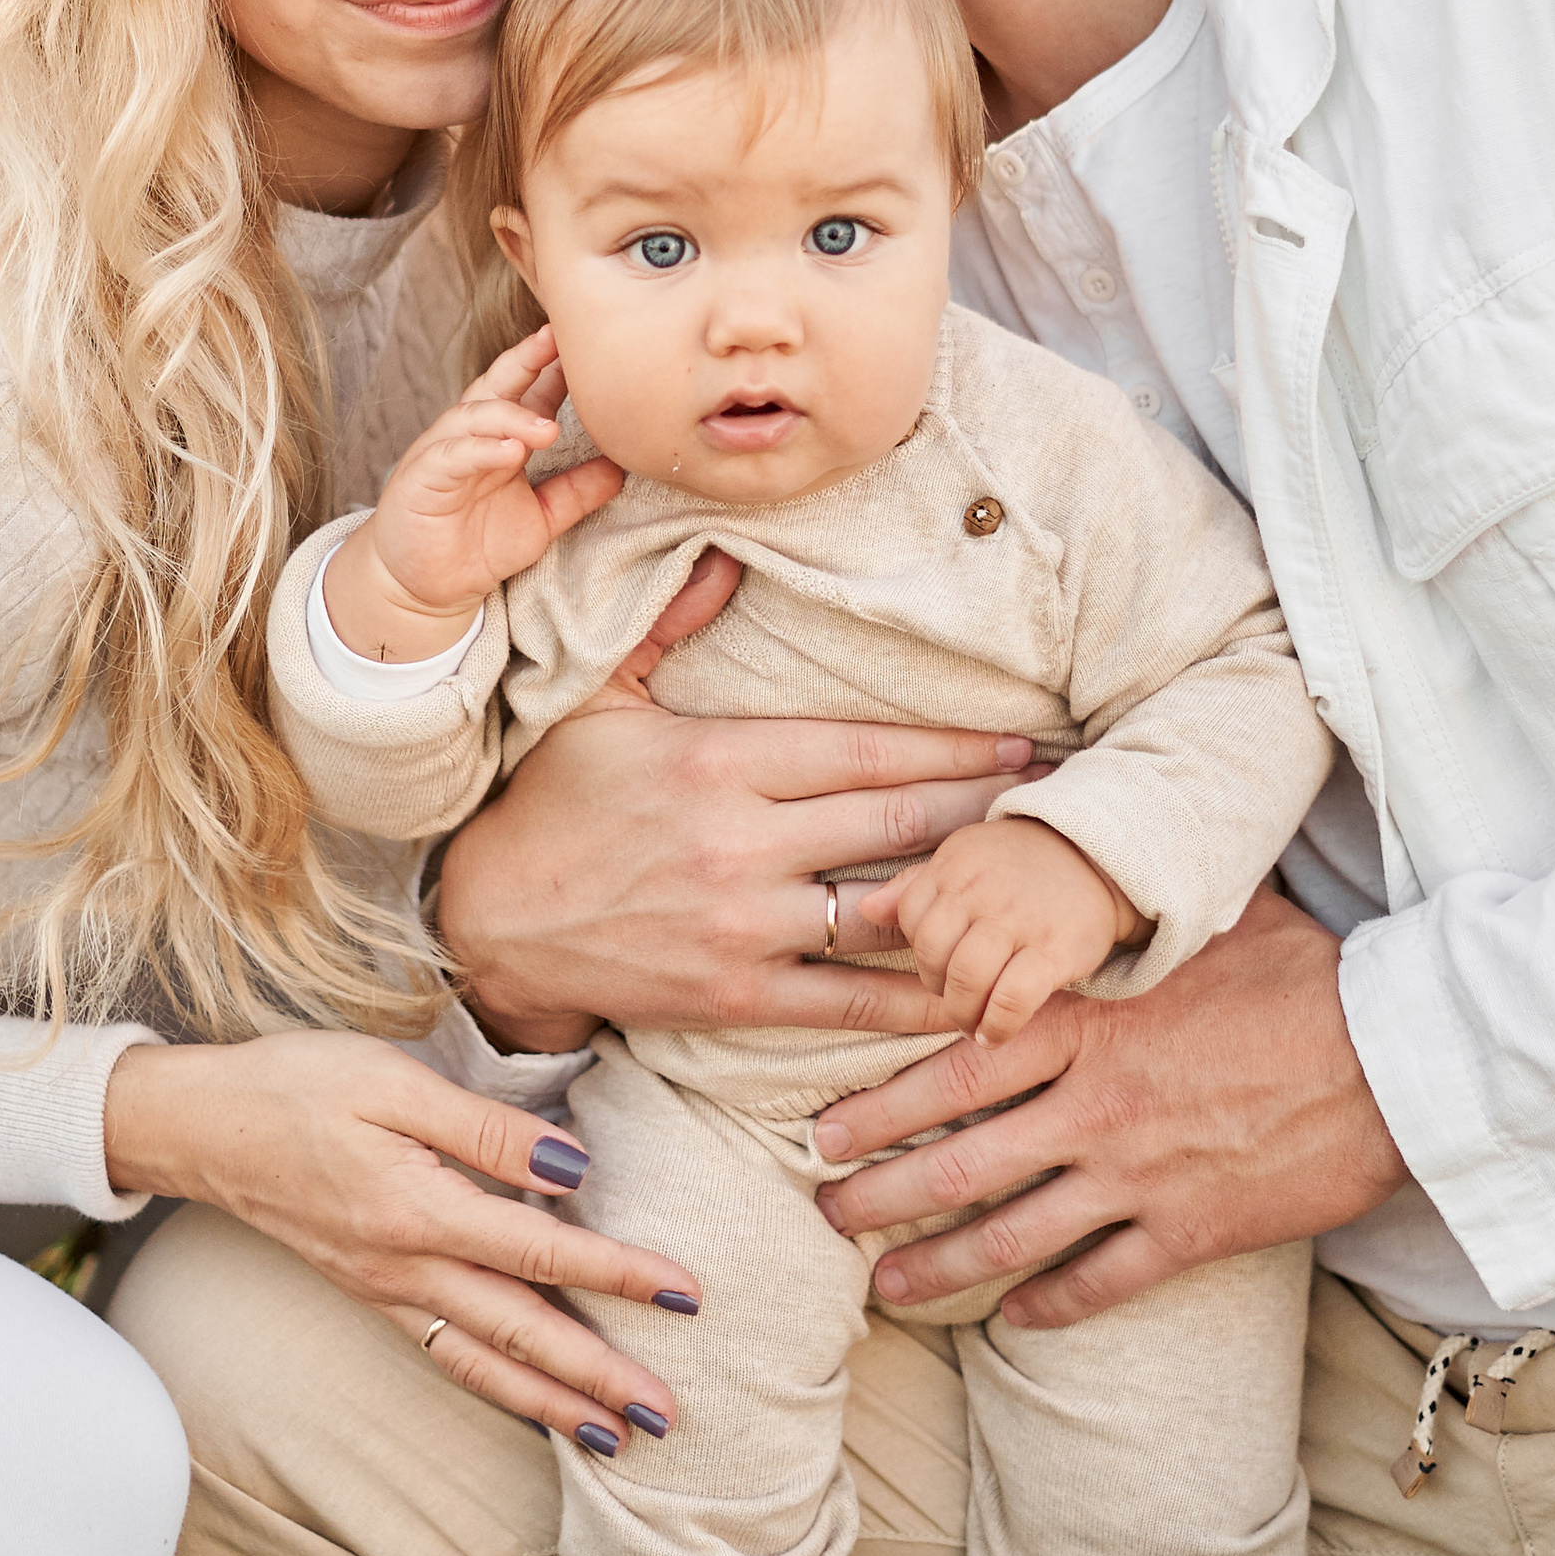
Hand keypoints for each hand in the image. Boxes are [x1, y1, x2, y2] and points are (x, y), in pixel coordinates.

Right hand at [104, 1029, 695, 1451]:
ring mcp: (385, 1290)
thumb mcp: (392, 1080)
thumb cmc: (298, 1086)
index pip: (541, 1251)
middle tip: (669, 1416)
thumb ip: (487, 1128)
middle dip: (597, 1378)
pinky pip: (446, 1355)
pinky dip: (497, 1390)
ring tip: (617, 1439)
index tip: (685, 1296)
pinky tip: (533, 1405)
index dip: (618, 1274)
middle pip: (520, 1333)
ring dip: (553, 1404)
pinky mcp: (372, 1294)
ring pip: (484, 1362)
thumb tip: (572, 1167)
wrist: (202, 1127)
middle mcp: (404, 1267)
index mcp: (418, 1209)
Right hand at [326, 326, 621, 658]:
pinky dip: (480, 450)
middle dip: (526, 360)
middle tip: (558, 342)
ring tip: (547, 427)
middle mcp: (470, 435)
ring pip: (474, 417)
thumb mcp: (542, 518)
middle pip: (497, 385)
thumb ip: (577, 491)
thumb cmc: (478, 545)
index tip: (588, 345)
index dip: (554, 367)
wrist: (425, 587)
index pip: (530, 391)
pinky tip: (508, 453)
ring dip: (510, 416)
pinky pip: (452, 456)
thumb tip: (623, 467)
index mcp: (500, 436)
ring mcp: (442, 452)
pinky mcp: (421, 479)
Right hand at [434, 549, 1032, 1048]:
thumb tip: (725, 555)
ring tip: (1038, 888)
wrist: (490, 922)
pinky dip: (917, 998)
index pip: (866, 749)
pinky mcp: (736, 995)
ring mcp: (743, 924)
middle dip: (988, 811)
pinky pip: (848, 1000)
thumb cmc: (549, 803)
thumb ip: (667, 624)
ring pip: (887, 911)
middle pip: (897, 822)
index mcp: (720, 759)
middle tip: (1064, 802)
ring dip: (969, 900)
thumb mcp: (597, 700)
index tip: (1022, 743)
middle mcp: (741, 841)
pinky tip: (977, 989)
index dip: (955, 748)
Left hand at [810, 891, 1406, 1325]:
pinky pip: (1101, 1279)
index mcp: (1088, 1025)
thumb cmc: (1304, 974)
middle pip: (960, 1160)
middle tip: (824, 1214)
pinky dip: (1050, 1304)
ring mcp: (1139, 1176)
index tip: (825, 1129)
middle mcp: (1096, 1106)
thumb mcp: (1206, 913)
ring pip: (1013, 1232)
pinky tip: (1011, 1319)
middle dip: (881, 1195)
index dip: (881, 1105)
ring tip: (883, 1289)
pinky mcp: (1191, 1231)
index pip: (955, 1069)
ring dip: (939, 1265)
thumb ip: (1128, 899)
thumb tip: (1081, 827)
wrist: (1397, 1056)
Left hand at [859, 818, 1133, 1043]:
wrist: (1104, 857)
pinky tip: (995, 1034)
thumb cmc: (1025, 865)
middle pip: (932, 953)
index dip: (922, 953)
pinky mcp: (1055, 951)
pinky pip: (1011, 999)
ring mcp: (1019, 920)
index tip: (940, 971)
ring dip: (963, 1012)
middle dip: (938, 988)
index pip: (910, 918)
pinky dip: (997, 1025)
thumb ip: (916, 886)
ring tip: (973, 1023)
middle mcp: (982, 890)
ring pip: (965, 979)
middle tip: (957, 1003)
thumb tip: (866, 907)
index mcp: (955, 864)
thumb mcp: (968, 859)